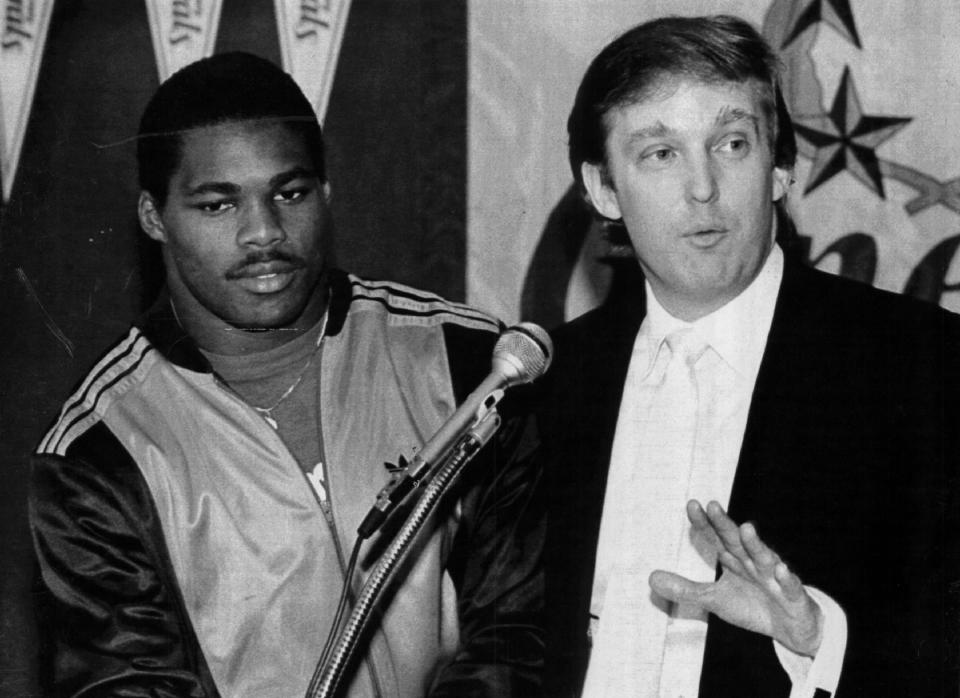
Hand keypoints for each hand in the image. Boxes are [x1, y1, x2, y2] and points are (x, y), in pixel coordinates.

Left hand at [648, 500, 822, 656]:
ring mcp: (776, 579)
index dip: (705, 524)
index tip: (692, 505)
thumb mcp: (714, 600)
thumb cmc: (753, 606)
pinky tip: (781, 570)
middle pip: (738, 543)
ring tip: (746, 529)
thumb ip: (686, 588)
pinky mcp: (794, 597)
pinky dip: (786, 579)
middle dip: (726, 525)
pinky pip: (791, 587)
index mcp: (735, 561)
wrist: (792, 628)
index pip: (717, 539)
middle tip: (713, 506)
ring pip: (765, 559)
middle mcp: (754, 564)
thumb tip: (650, 578)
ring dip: (756, 545)